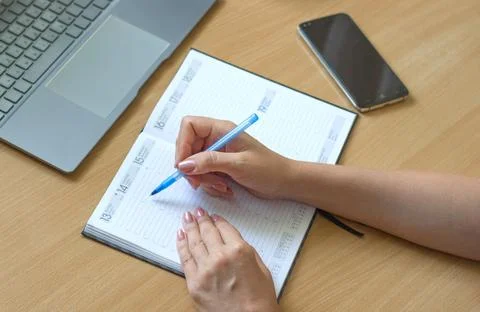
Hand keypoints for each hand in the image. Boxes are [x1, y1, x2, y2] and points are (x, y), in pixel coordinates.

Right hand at [175, 116, 291, 198]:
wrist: (284, 183)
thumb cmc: (268, 169)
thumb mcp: (238, 165)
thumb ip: (209, 162)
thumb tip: (183, 164)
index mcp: (222, 129)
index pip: (189, 126)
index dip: (182, 144)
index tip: (183, 166)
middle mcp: (217, 138)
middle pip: (188, 148)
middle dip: (192, 168)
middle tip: (200, 183)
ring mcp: (217, 153)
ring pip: (194, 164)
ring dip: (203, 179)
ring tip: (221, 186)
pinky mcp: (220, 167)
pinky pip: (203, 174)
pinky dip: (210, 184)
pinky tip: (225, 188)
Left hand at [176, 208, 279, 311]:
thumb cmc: (259, 299)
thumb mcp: (260, 267)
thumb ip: (245, 250)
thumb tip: (232, 241)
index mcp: (239, 250)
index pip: (224, 228)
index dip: (218, 220)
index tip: (214, 217)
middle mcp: (220, 256)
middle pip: (207, 232)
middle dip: (202, 219)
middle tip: (197, 212)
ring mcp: (205, 270)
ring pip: (194, 242)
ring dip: (190, 228)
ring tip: (186, 218)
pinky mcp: (194, 283)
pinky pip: (185, 259)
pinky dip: (182, 245)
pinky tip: (180, 236)